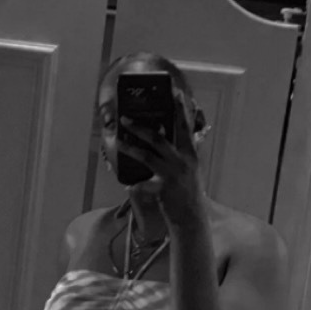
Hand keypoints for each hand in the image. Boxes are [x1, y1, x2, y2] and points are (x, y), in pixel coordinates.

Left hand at [119, 88, 206, 227]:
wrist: (191, 217)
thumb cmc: (188, 192)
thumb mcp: (190, 169)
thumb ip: (181, 153)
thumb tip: (163, 136)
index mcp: (191, 154)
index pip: (185, 127)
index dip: (181, 109)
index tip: (176, 92)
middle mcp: (183, 161)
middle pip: (160, 137)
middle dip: (140, 126)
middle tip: (125, 118)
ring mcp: (173, 174)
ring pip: (147, 155)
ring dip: (130, 147)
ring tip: (119, 140)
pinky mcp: (163, 188)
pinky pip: (143, 182)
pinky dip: (134, 184)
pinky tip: (128, 184)